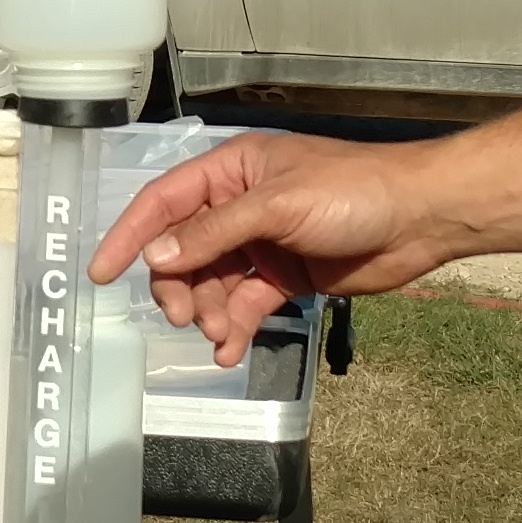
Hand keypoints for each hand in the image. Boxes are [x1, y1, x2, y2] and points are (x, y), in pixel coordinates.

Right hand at [96, 130, 471, 361]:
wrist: (421, 219)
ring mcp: (261, 243)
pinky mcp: (285, 276)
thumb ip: (214, 233)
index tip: (101, 273)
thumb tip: (157, 257)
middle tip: (187, 317)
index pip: (164, 202)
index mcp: (232, 170)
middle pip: (184, 251)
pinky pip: (245, 304)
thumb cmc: (353, 192)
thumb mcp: (277, 207)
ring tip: (223, 336)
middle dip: (180, 287)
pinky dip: (235, 328)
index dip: (130, 236)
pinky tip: (231, 352)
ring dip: (210, 312)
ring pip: (212, 283)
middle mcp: (239, 205)